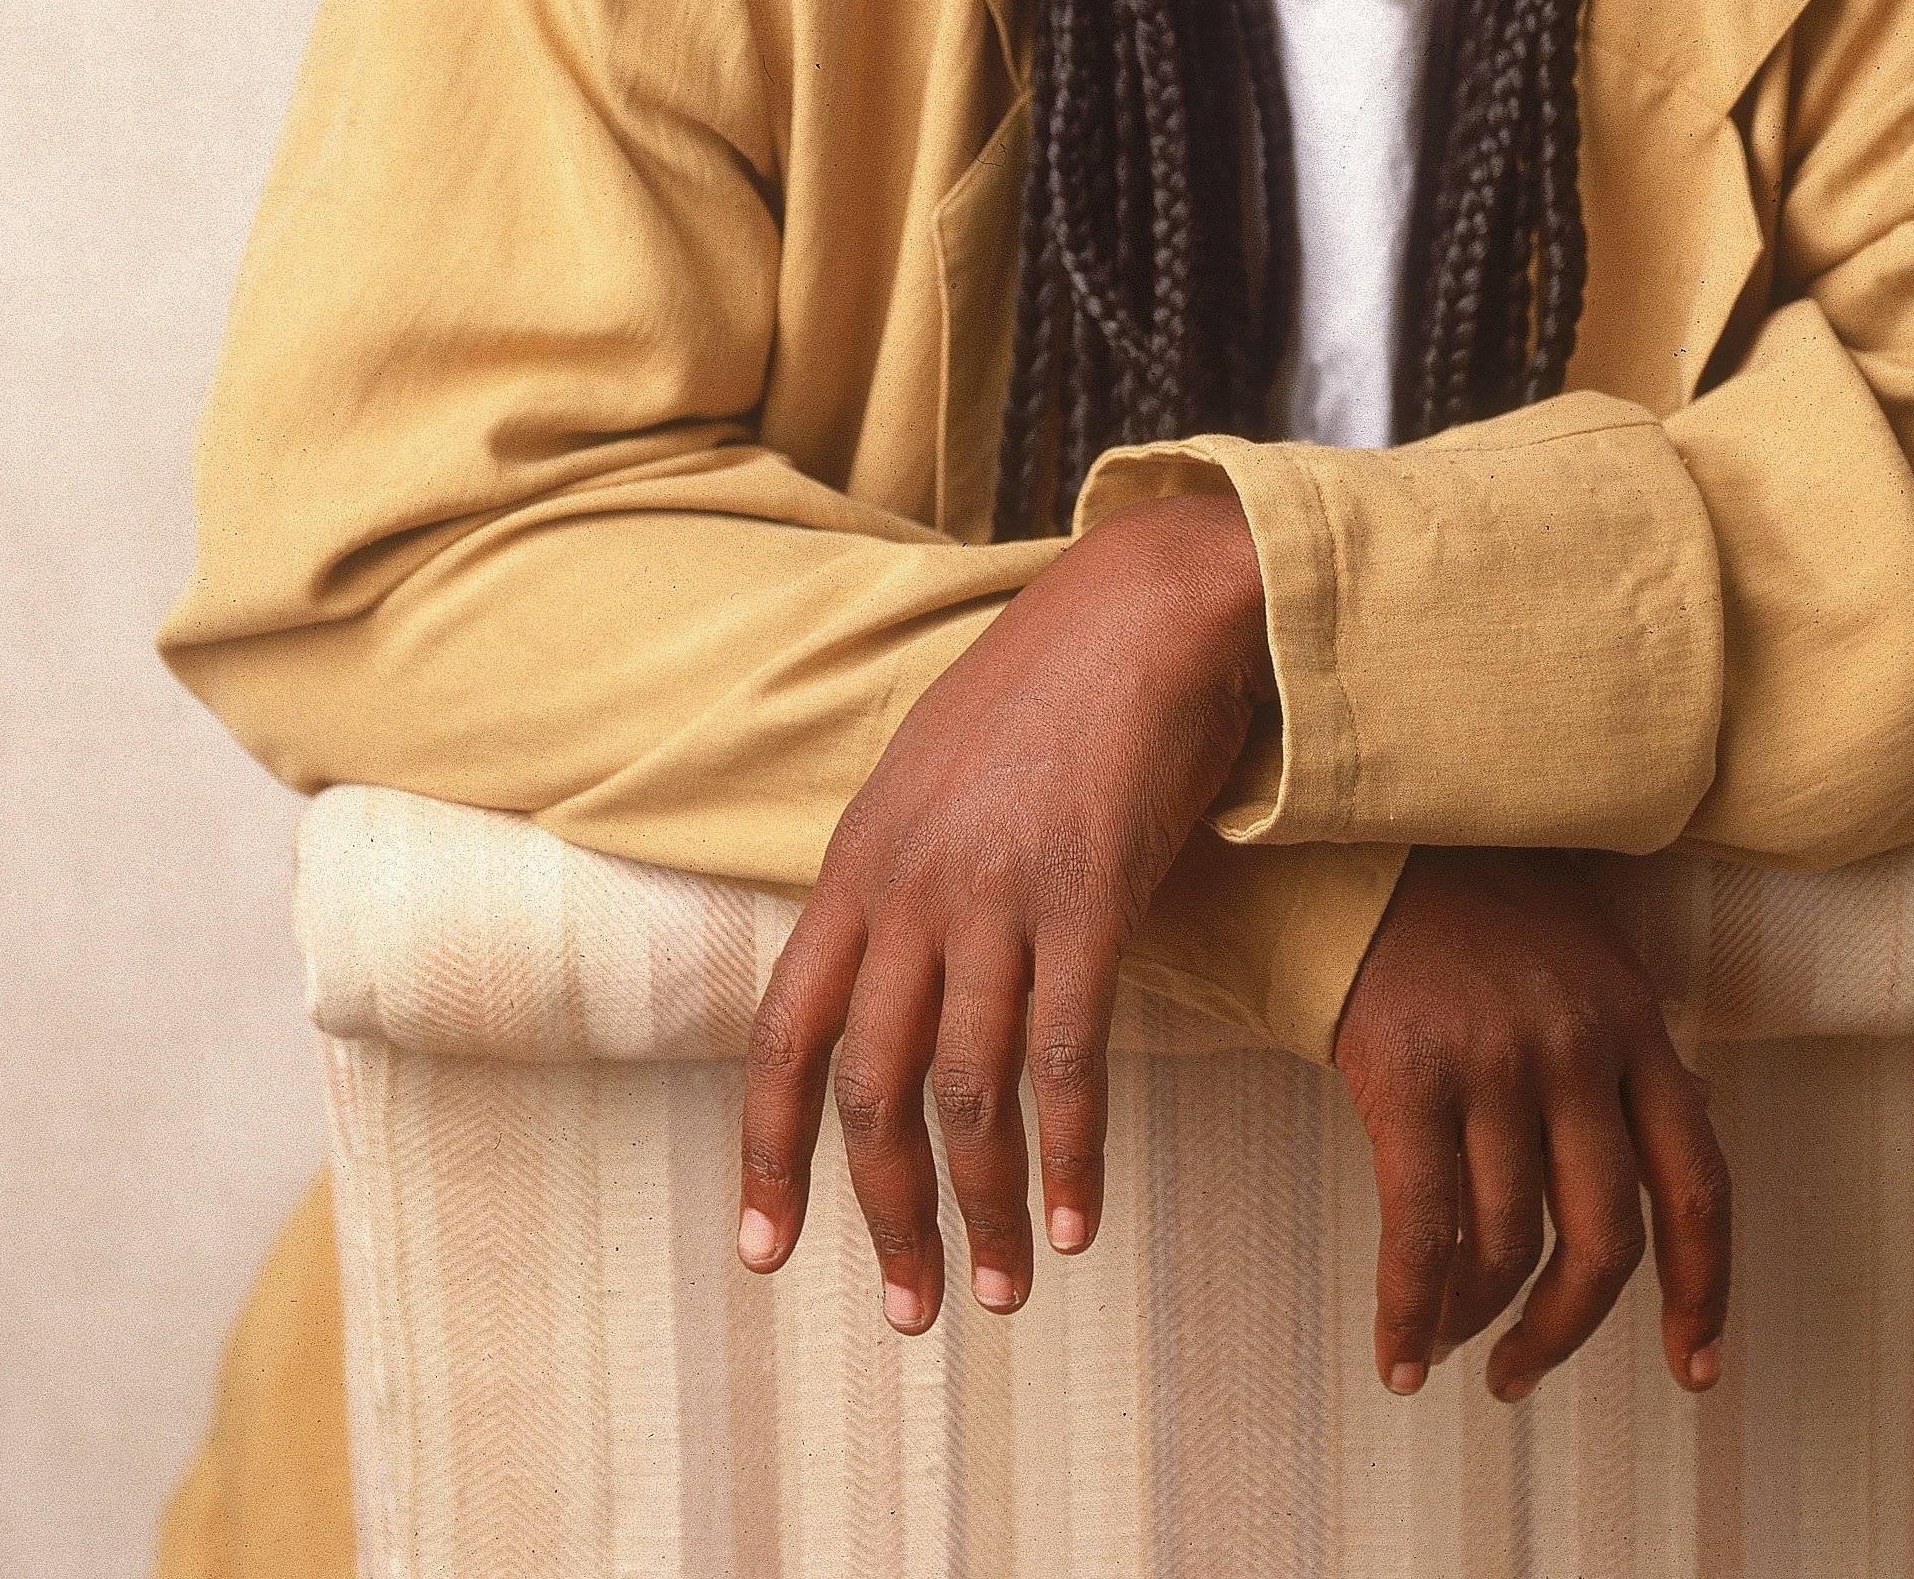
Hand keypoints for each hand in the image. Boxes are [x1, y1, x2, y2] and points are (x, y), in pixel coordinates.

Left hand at [737, 489, 1269, 1330]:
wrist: (1149, 601)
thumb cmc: (1055, 684)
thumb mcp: (940, 772)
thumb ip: (904, 869)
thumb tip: (890, 965)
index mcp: (859, 860)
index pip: (782, 1033)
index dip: (768, 1152)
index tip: (764, 1252)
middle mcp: (909, 885)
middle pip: (868, 1087)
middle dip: (882, 1214)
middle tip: (912, 1311)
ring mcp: (996, 892)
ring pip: (965, 1091)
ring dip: (984, 1208)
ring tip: (1001, 1290)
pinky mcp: (1088, 895)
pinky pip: (1067, 1055)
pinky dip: (1070, 1152)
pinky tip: (1081, 1221)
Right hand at [1331, 846, 1729, 1403]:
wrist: (1372, 829)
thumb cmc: (1478, 894)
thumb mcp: (1585, 952)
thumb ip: (1632, 1039)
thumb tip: (1697, 1111)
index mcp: (1635, 1022)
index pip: (1699, 1182)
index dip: (1703, 1289)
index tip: (1695, 1369)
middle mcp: (1578, 1048)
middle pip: (1607, 1236)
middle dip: (1569, 1329)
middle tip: (1525, 1372)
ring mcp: (1496, 1061)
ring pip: (1511, 1244)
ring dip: (1480, 1321)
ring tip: (1451, 1343)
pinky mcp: (1409, 1074)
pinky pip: (1421, 1230)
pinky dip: (1412, 1312)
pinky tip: (1401, 1357)